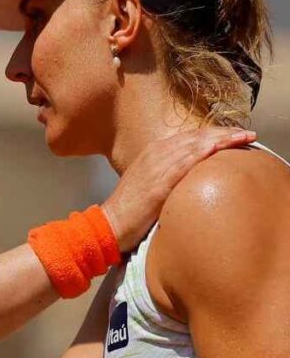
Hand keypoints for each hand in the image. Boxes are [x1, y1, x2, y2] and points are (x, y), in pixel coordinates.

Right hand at [103, 126, 255, 251]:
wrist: (110, 224)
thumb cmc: (130, 210)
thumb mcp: (149, 184)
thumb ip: (168, 175)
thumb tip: (191, 178)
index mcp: (152, 153)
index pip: (189, 137)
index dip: (214, 133)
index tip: (234, 134)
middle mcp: (155, 154)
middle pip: (196, 136)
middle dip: (223, 133)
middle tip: (247, 133)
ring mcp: (156, 166)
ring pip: (194, 145)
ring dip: (221, 139)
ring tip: (243, 137)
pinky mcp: (158, 182)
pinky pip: (184, 162)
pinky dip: (202, 152)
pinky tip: (218, 147)